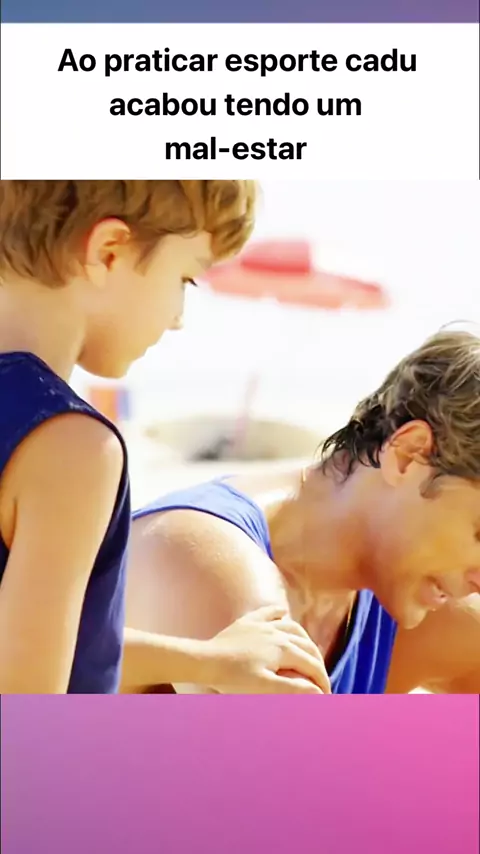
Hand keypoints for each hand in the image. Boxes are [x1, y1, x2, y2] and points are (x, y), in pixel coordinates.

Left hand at [204, 605, 330, 693]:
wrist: (205, 660)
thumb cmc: (233, 677)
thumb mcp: (265, 688)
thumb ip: (294, 689)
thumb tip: (319, 692)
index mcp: (284, 648)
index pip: (312, 665)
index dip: (322, 682)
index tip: (326, 696)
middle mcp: (278, 631)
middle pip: (308, 646)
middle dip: (318, 663)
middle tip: (321, 680)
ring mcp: (263, 624)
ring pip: (293, 627)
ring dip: (306, 640)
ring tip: (310, 653)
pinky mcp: (248, 621)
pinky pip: (269, 612)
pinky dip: (280, 614)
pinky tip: (283, 614)